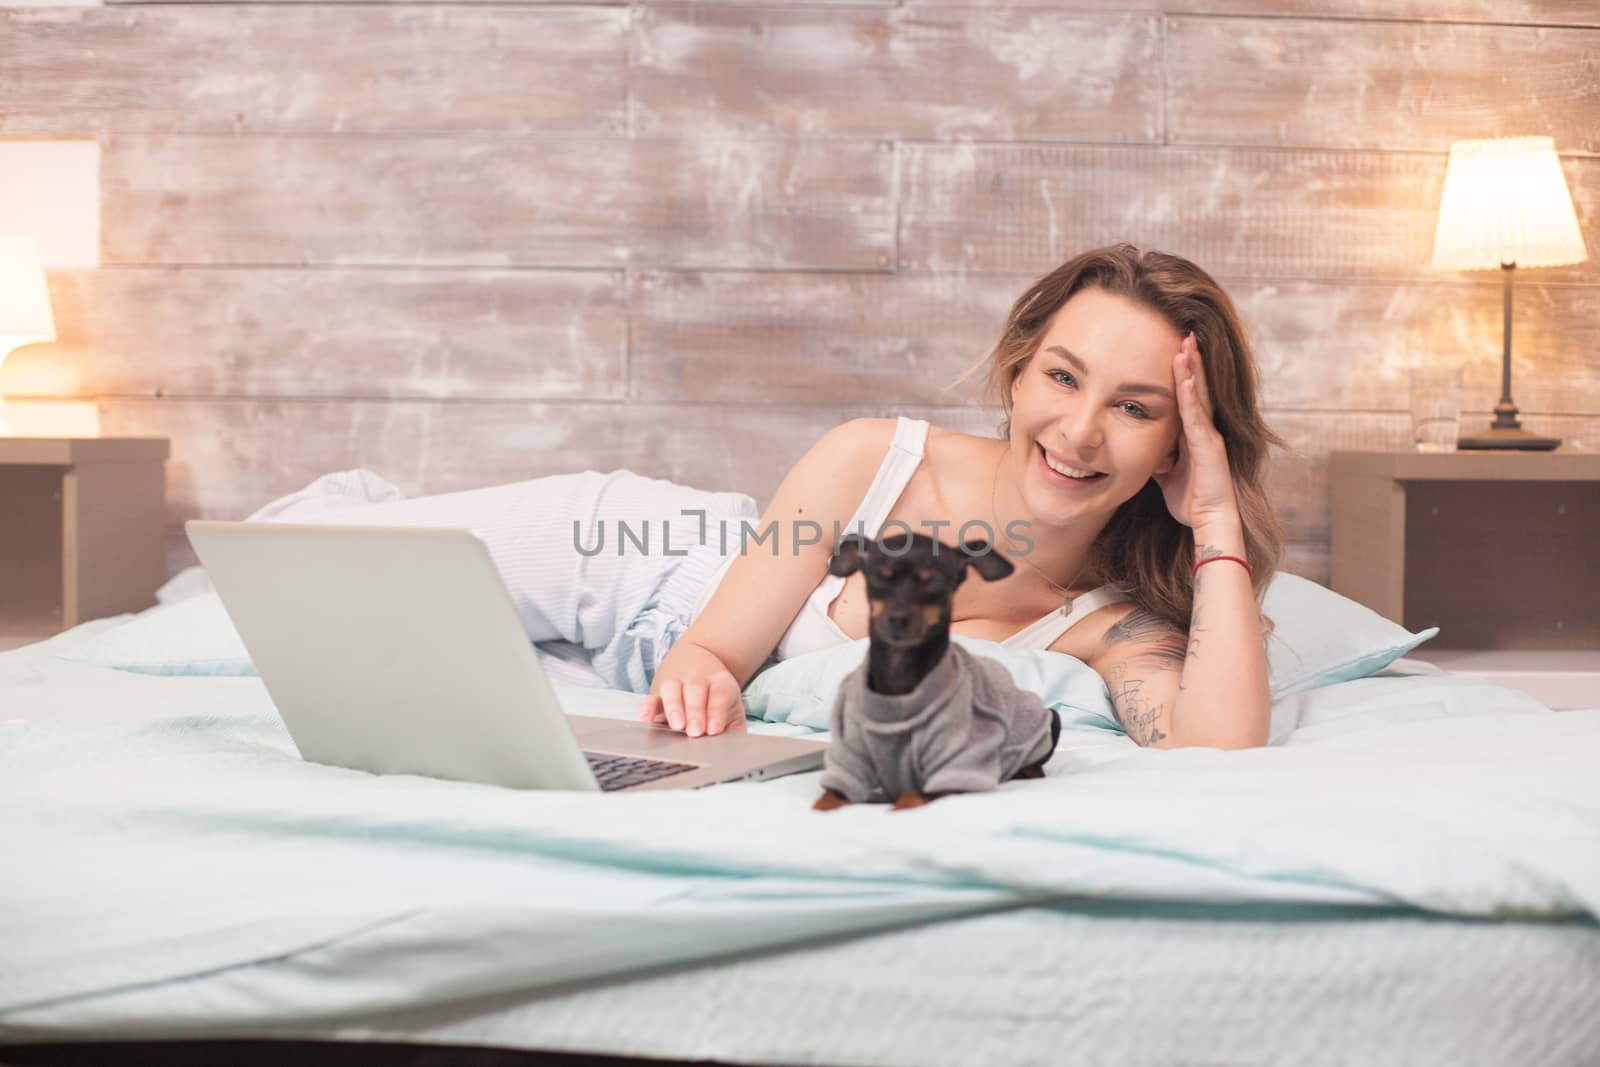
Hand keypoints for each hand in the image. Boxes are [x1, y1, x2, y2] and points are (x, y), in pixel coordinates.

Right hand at [638, 670, 747, 737]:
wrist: (710, 698)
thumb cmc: (723, 716)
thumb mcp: (735, 722)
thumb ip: (735, 734)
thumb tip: (734, 751)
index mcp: (722, 685)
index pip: (720, 691)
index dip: (716, 710)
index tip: (714, 730)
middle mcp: (699, 682)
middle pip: (695, 686)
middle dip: (695, 710)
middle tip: (696, 731)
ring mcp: (678, 688)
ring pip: (672, 686)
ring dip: (674, 705)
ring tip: (677, 726)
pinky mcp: (660, 700)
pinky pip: (651, 698)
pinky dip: (648, 708)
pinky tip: (648, 720)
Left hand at [1152, 333, 1239, 529]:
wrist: (1209, 520)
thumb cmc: (1190, 498)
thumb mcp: (1164, 471)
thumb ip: (1155, 454)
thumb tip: (1137, 443)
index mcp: (1193, 433)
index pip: (1186, 396)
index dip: (1183, 373)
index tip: (1174, 348)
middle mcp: (1204, 429)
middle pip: (1197, 388)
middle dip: (1190, 361)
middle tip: (1185, 333)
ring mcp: (1209, 435)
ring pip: (1200, 396)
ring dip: (1193, 370)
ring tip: (1187, 344)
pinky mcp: (1210, 446)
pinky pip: (1198, 417)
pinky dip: (1192, 397)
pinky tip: (1187, 379)